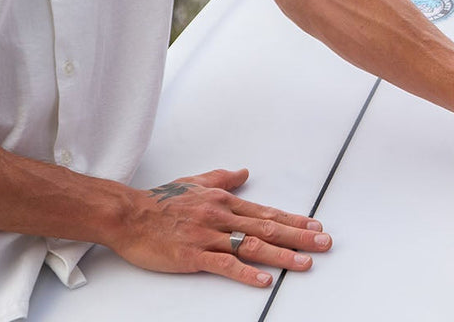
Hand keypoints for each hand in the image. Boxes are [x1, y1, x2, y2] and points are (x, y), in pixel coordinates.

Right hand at [112, 168, 331, 287]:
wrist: (130, 215)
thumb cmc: (160, 201)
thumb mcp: (194, 182)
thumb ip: (222, 179)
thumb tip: (243, 172)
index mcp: (221, 201)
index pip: (264, 212)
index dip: (292, 219)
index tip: (314, 225)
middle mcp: (219, 216)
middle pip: (265, 228)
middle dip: (298, 236)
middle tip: (323, 243)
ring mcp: (207, 236)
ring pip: (250, 246)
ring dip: (281, 256)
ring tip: (304, 263)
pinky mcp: (192, 255)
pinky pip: (224, 265)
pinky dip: (245, 273)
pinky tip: (263, 280)